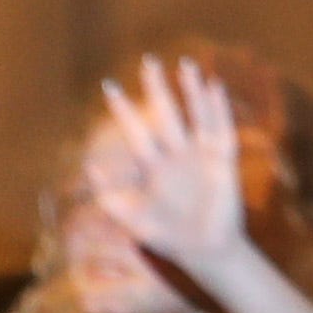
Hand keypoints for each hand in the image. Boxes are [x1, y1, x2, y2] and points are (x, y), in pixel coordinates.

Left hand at [91, 59, 258, 272]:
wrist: (202, 250)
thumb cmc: (166, 235)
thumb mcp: (130, 218)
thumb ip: (109, 195)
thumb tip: (90, 165)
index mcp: (153, 166)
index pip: (135, 131)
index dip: (123, 110)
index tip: (108, 86)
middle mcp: (176, 155)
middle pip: (165, 114)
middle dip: (157, 89)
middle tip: (148, 62)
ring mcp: (200, 156)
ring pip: (195, 116)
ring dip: (191, 91)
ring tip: (185, 65)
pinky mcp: (222, 161)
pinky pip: (221, 130)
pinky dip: (218, 109)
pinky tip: (214, 88)